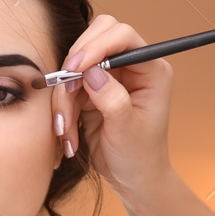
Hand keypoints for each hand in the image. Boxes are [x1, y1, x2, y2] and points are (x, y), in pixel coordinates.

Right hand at [51, 14, 174, 205]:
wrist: (132, 178)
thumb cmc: (139, 156)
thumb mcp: (127, 130)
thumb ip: (112, 99)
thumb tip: (92, 73)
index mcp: (151, 70)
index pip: (123, 36)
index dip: (97, 44)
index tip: (76, 66)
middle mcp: (131, 66)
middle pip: (97, 36)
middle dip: (76, 62)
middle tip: (65, 88)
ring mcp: (110, 75)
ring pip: (76, 64)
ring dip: (65, 95)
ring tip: (66, 129)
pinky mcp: (91, 89)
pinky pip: (68, 85)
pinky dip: (63, 108)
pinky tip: (68, 134)